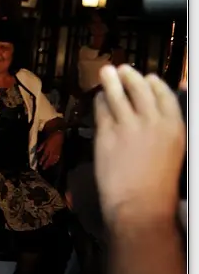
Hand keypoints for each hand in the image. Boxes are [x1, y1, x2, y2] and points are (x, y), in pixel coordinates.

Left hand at [36, 131, 62, 168]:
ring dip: (50, 164)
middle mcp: (52, 152)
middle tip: (43, 168)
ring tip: (47, 167)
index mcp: (48, 148)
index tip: (40, 164)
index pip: (44, 156)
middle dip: (46, 164)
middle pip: (49, 159)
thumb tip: (37, 151)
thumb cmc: (51, 137)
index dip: (42, 160)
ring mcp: (56, 152)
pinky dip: (55, 161)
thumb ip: (41, 147)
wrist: (60, 136)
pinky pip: (57, 158)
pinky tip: (53, 163)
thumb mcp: (45, 141)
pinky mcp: (60, 152)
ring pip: (53, 160)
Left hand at [93, 64, 185, 227]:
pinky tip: (97, 98)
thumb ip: (165, 129)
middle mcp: (153, 121)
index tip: (148, 77)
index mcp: (175, 126)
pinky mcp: (106, 134)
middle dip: (130, 77)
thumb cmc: (159, 185)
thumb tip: (156, 115)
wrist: (139, 204)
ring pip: (117, 96)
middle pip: (139, 90)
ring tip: (105, 71)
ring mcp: (128, 126)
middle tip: (122, 68)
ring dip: (110, 81)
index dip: (154, 84)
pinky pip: (101, 110)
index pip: (164, 95)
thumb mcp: (173, 151)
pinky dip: (99, 101)